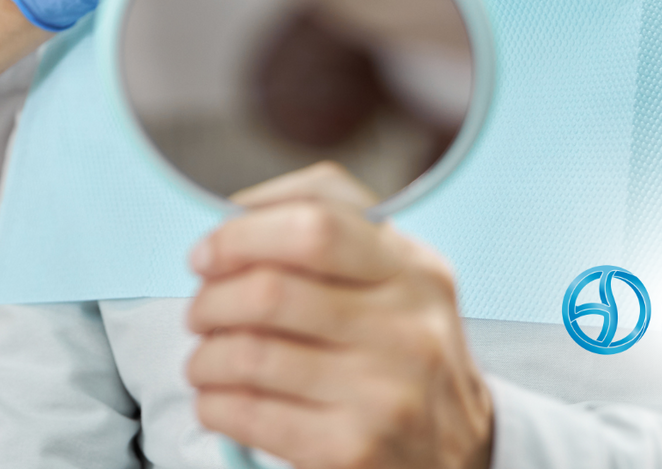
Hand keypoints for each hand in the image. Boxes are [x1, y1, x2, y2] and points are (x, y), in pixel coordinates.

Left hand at [186, 162, 492, 468]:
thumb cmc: (404, 354)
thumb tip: (236, 216)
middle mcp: (408, 329)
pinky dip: (214, 403)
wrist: (461, 454)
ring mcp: (384, 392)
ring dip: (204, 357)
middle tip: (200, 313)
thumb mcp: (398, 280)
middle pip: (270, 291)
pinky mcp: (354, 449)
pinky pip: (250, 414)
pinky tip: (218, 400)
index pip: (315, 223)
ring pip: (249, 354)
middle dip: (211, 300)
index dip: (241, 234)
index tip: (207, 253)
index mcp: (415, 271)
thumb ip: (333, 230)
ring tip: (204, 361)